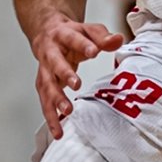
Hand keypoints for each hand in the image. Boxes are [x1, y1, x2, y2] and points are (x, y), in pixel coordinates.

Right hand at [32, 16, 123, 137]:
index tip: (93, 51)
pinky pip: (45, 102)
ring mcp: (45, 71)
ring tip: (66, 112)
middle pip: (55, 64)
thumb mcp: (88, 30)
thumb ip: (102, 37)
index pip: (73, 39)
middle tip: (76, 84)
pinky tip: (58, 131)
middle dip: (65, 74)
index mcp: (62, 35)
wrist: (47, 34)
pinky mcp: (43, 86)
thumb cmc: (70, 34)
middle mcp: (50, 54)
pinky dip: (51, 117)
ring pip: (47, 86)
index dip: (83, 45)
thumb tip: (118, 39)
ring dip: (55, 101)